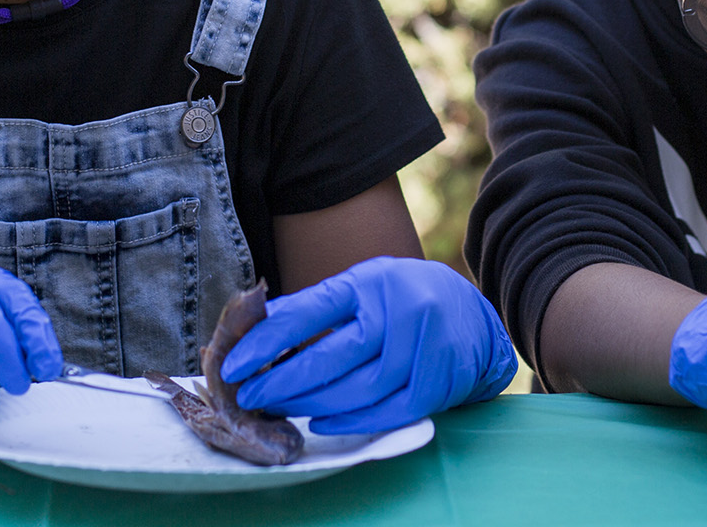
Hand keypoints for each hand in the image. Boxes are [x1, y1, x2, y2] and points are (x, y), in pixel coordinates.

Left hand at [218, 256, 516, 434]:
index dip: (267, 341)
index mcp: (366, 282)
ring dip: (312, 405)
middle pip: (331, 355)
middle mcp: (396, 309)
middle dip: (283, 381)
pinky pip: (389, 410)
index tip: (235, 364)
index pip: (308, 311)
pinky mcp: (439, 379)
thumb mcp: (358, 289)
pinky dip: (351, 421)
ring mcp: (422, 345)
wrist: (471, 314)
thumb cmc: (399, 302)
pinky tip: (321, 423)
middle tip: (250, 396)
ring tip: (281, 410)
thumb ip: (311, 308)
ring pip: (358, 388)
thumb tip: (252, 325)